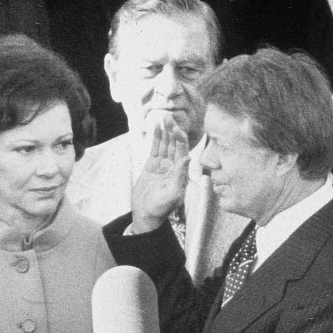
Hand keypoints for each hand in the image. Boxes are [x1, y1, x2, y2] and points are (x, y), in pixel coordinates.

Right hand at [131, 117, 189, 233]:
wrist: (145, 215)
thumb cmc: (160, 208)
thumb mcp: (172, 194)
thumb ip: (180, 176)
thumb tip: (187, 158)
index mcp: (181, 172)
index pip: (182, 151)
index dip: (180, 139)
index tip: (176, 128)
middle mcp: (174, 167)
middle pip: (175, 144)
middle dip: (173, 131)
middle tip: (169, 117)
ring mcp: (163, 165)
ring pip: (165, 144)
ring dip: (165, 131)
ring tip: (163, 117)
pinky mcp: (152, 166)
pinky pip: (155, 148)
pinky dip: (156, 138)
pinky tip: (156, 127)